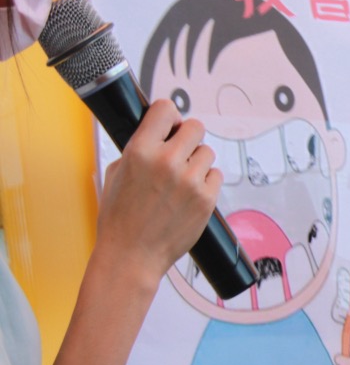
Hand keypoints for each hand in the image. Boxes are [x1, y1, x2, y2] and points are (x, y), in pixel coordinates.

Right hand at [96, 99, 220, 283]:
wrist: (131, 255)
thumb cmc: (119, 217)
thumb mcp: (117, 173)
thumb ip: (139, 149)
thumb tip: (159, 131)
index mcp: (140, 150)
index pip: (165, 109)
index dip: (169, 116)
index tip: (169, 126)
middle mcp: (167, 161)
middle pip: (196, 127)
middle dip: (188, 138)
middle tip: (179, 153)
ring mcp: (190, 180)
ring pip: (207, 152)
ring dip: (198, 162)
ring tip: (181, 181)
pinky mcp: (206, 198)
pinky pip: (216, 175)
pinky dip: (206, 182)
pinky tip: (190, 195)